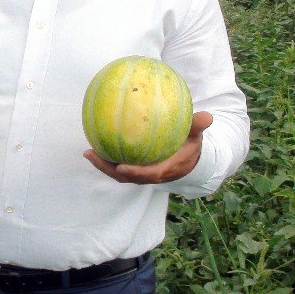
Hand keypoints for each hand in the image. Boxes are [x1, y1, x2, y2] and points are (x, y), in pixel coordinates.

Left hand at [84, 111, 212, 183]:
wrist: (190, 159)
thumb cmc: (190, 146)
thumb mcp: (196, 136)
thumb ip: (197, 127)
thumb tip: (206, 116)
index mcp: (166, 169)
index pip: (149, 175)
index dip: (135, 173)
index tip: (121, 167)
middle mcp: (151, 174)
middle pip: (127, 177)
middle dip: (109, 169)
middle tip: (92, 155)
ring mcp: (142, 173)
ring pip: (119, 174)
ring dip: (103, 165)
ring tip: (87, 152)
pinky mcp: (136, 169)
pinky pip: (118, 165)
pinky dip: (107, 158)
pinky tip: (94, 145)